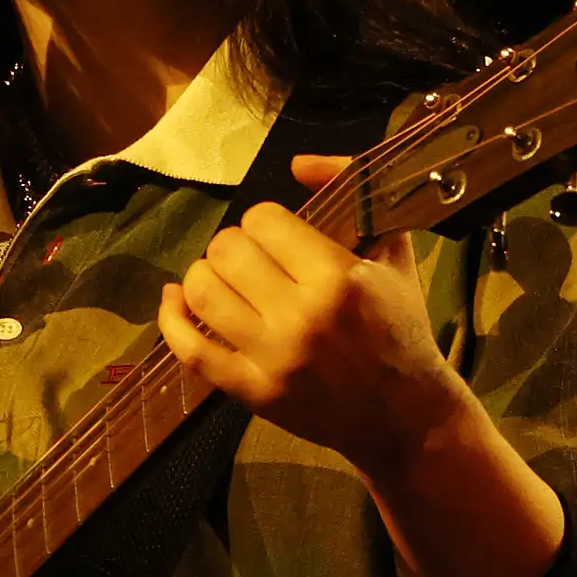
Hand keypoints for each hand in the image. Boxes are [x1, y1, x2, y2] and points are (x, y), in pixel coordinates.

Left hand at [158, 151, 460, 482]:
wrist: (404, 414)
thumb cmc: (400, 326)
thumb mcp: (392, 249)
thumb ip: (352, 189)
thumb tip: (298, 162)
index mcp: (337, 277)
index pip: (264, 221)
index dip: (265, 222)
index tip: (278, 236)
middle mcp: (301, 316)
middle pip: (227, 251)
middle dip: (234, 246)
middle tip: (250, 260)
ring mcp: (273, 358)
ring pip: (202, 292)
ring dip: (203, 276)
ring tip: (222, 278)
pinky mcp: (252, 392)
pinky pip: (190, 350)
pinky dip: (171, 319)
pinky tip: (174, 301)